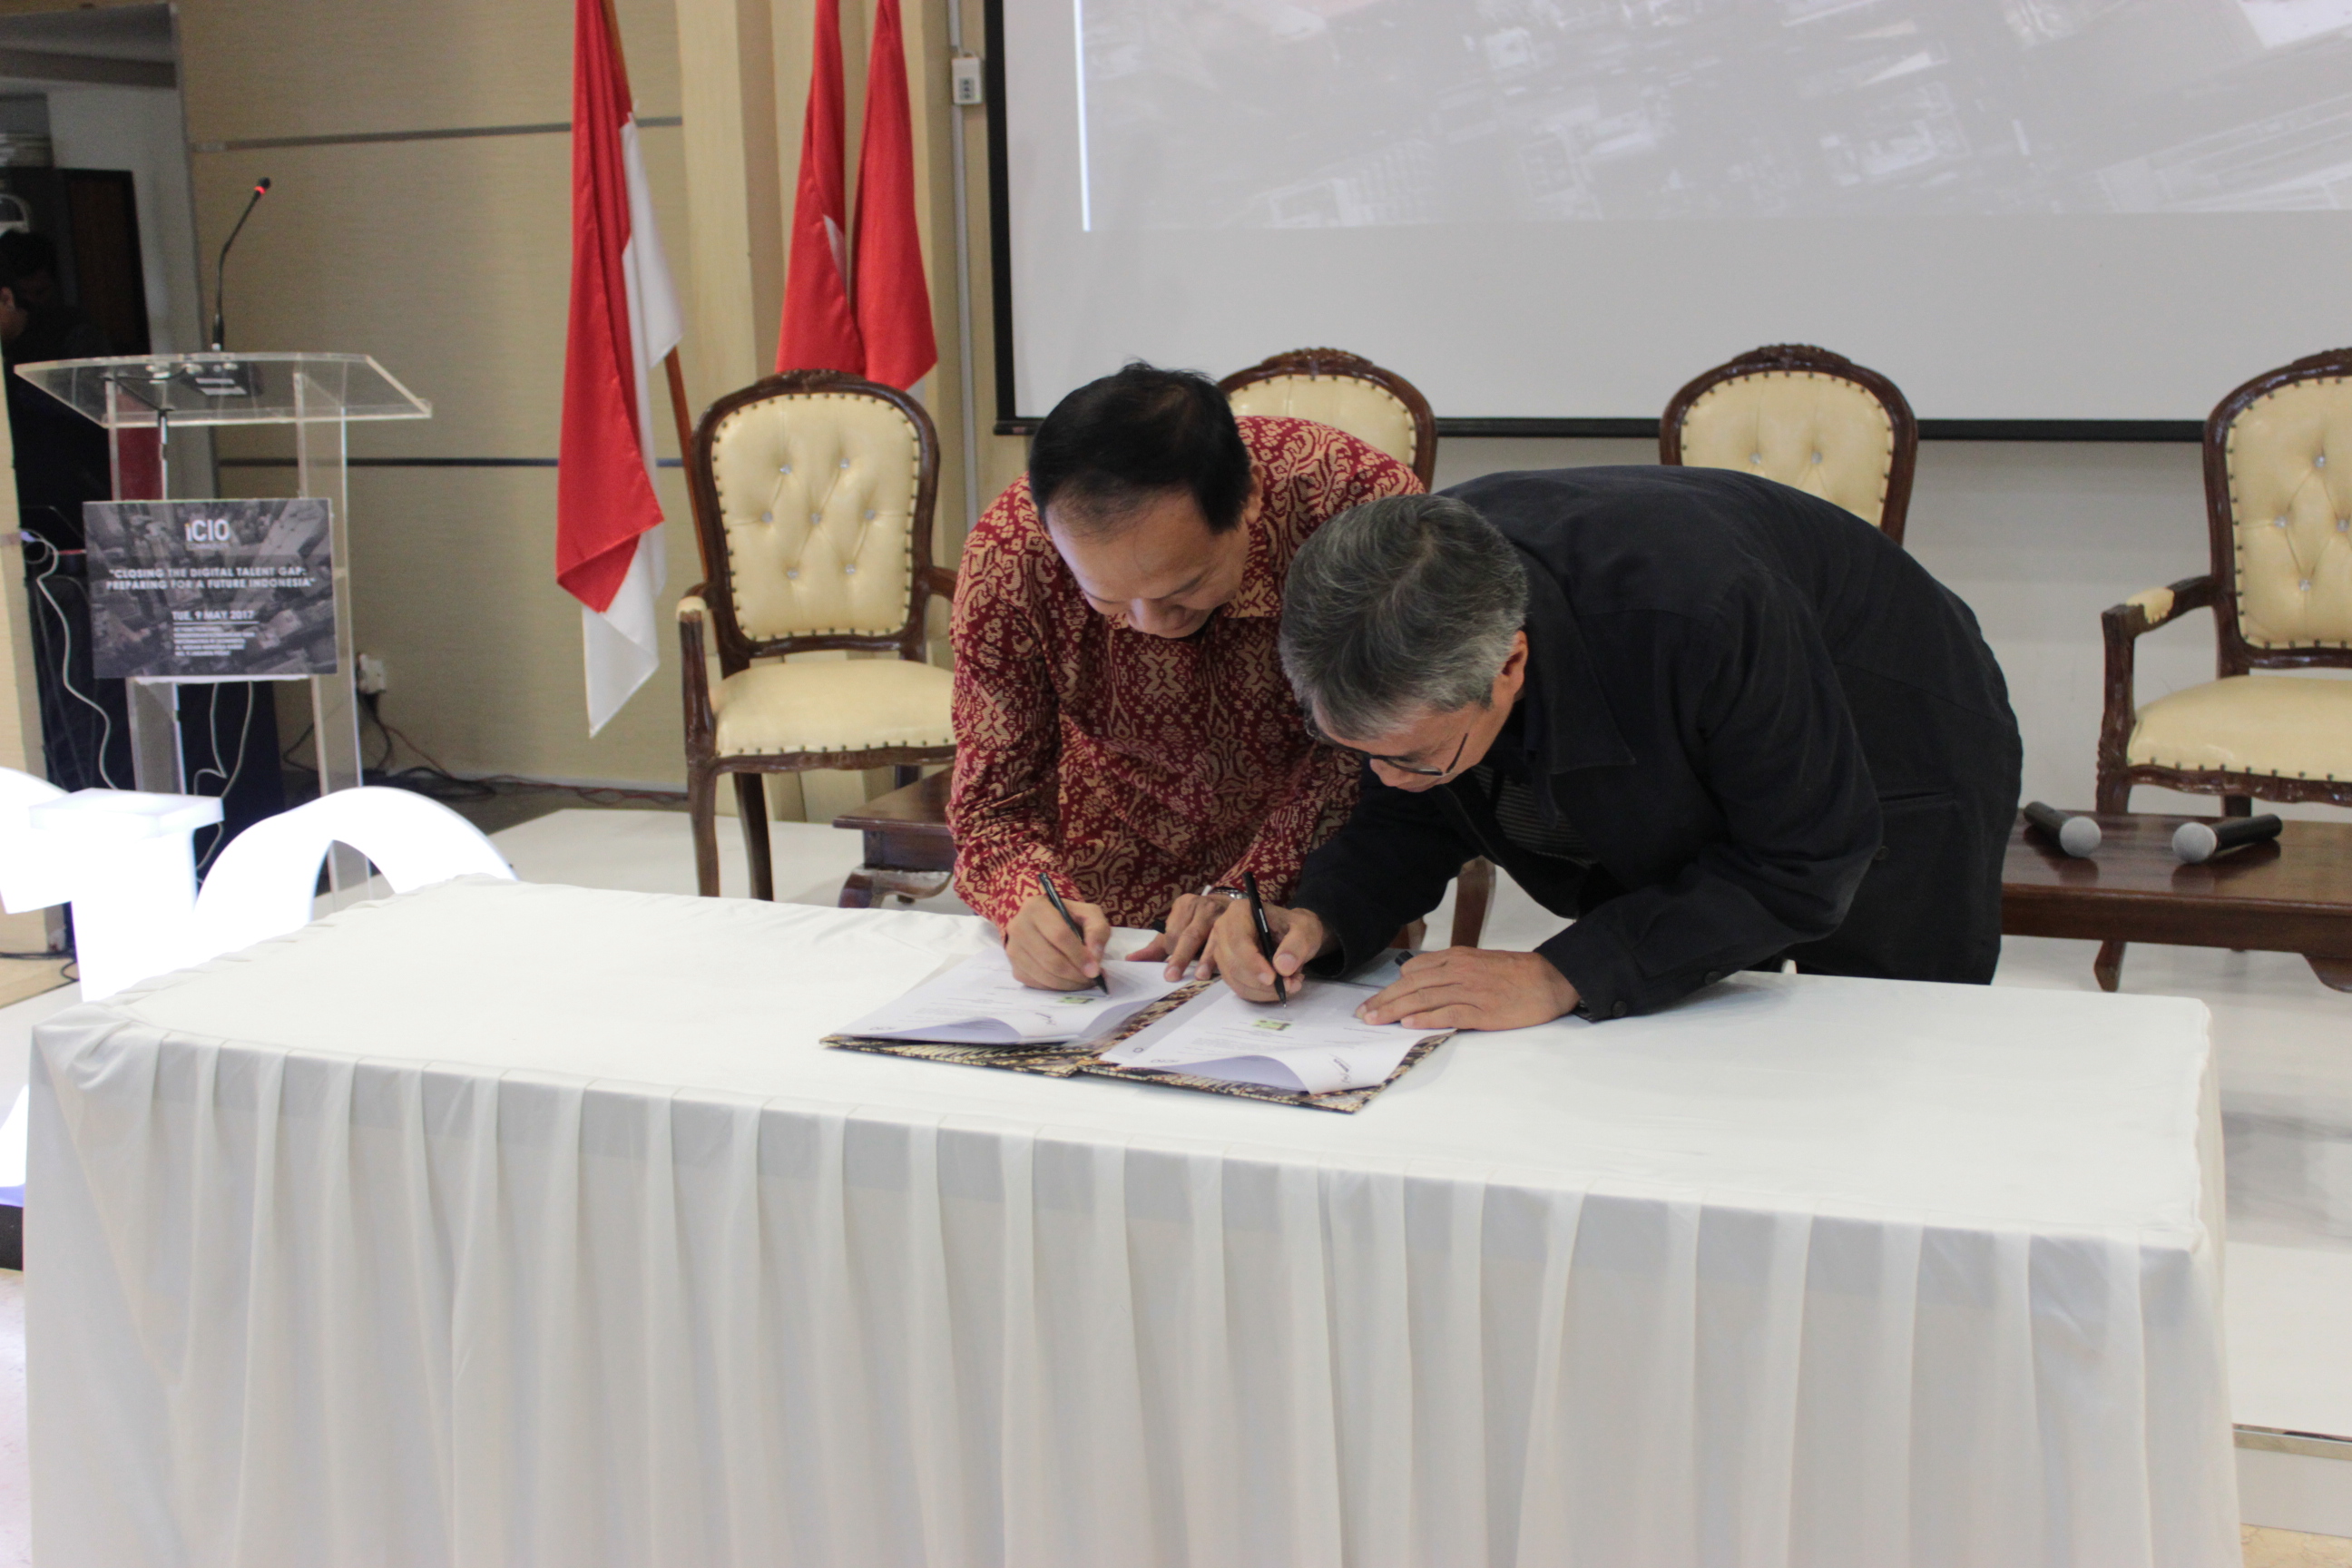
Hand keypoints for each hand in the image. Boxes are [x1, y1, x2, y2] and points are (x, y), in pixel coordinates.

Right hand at [1003, 891, 1110, 990]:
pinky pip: (1037, 984)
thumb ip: (1098, 930)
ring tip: (1084, 981)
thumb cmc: (1069, 918)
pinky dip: (1056, 987)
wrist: (1046, 924)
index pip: (1059, 935)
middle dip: (1075, 974)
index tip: (1095, 969)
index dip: (1079, 955)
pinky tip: (1069, 982)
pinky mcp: (1014, 967)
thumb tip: (1095, 956)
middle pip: (1050, 959)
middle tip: (1092, 979)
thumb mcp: (1089, 914)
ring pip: (1044, 975)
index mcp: (1036, 907)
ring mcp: (1013, 949)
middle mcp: (1018, 927)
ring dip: (1068, 984)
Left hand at [1132, 890, 1240, 979]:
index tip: (1171, 971)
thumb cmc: (1199, 922)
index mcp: (1184, 905)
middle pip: (1190, 934)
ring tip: (1200, 975)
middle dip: (1181, 956)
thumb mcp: (1178, 929)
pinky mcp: (1237, 921)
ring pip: (1211, 937)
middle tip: (1172, 976)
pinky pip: (1228, 941)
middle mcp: (1202, 905)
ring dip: (1205, 958)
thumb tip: (1130, 960)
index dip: (1173, 952)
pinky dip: (1223, 955)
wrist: (1231, 905)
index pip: (1174, 931)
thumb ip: (1157, 946)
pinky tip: (1221, 968)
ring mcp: (1221, 912)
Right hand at [1207, 900, 1332, 1001]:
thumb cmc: (1296, 927)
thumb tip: (1282, 967)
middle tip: (1290, 985)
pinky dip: (1259, 993)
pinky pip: (1238, 987)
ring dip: (1263, 990)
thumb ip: (1296, 945)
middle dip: (1261, 982)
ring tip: (1290, 984)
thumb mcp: (1305, 930)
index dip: (1252, 963)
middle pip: (1233, 963)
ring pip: (1235, 980)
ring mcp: (1221, 949)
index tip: (1272, 978)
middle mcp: (1224, 929)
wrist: (1293, 934)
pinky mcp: (1226, 967)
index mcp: (1240, 911)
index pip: (1238, 941)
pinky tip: (1277, 988)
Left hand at [1357, 948, 1579, 1030]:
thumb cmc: (1515, 973)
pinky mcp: (1483, 1011)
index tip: (1374, 1001)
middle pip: (1412, 985)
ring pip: (1424, 999)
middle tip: (1364, 1014)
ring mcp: (1471, 991)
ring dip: (1396, 1010)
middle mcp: (1460, 971)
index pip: (1413, 971)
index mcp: (1458, 958)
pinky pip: (1449, 1013)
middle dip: (1384, 1000)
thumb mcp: (1479, 962)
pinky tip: (1409, 1024)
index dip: (1390, 988)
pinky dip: (1427, 1019)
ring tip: (1376, 1020)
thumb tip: (1421, 980)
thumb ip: (1452, 970)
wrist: (1550, 979)